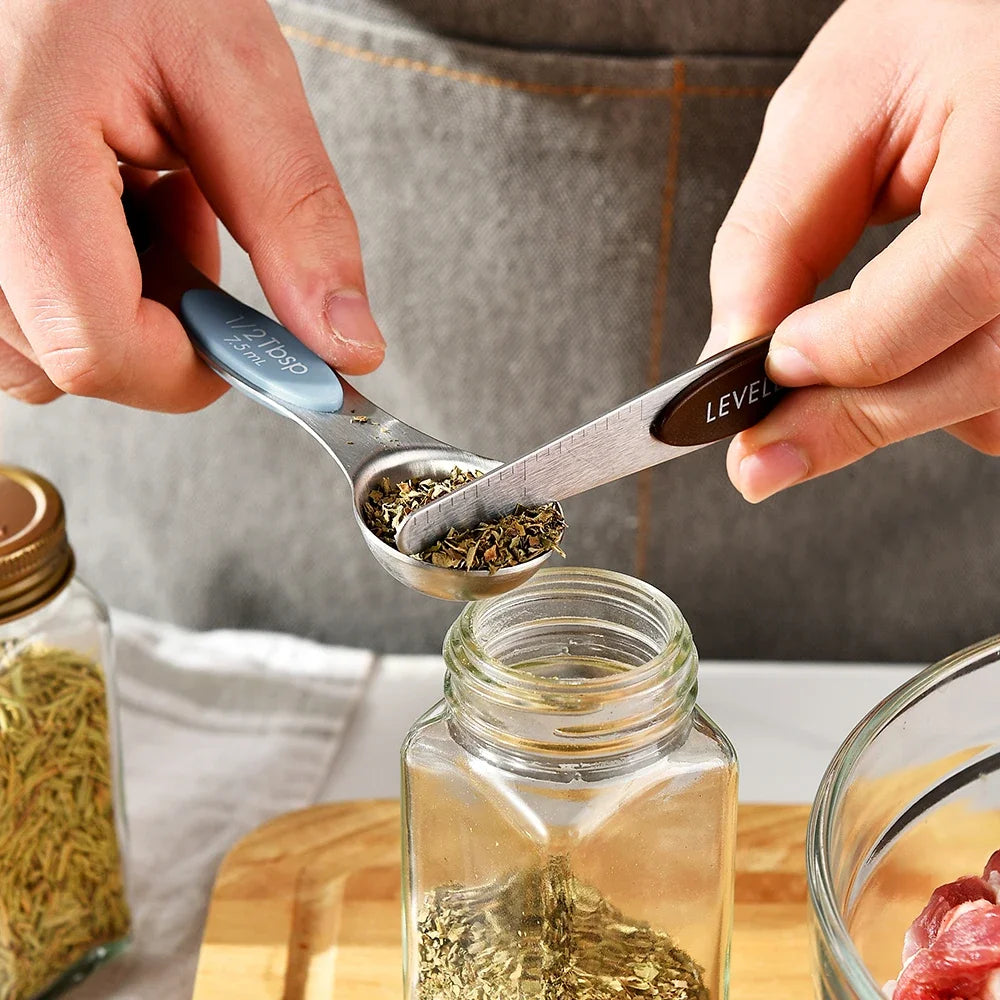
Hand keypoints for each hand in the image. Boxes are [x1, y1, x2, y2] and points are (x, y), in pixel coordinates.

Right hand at [0, 0, 383, 411]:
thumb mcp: (236, 76)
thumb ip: (294, 219)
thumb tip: (343, 346)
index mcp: (20, 156)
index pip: (94, 345)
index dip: (188, 368)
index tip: (245, 342)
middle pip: (65, 359)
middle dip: (157, 324)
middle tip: (187, 218)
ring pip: (34, 350)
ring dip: (115, 305)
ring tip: (140, 198)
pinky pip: (10, 316)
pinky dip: (73, 287)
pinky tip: (101, 207)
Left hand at [705, 0, 999, 501]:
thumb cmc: (944, 22)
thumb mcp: (834, 104)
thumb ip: (775, 232)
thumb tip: (731, 350)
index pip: (960, 275)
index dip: (855, 343)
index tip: (772, 368)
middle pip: (976, 369)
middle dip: (849, 421)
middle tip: (761, 456)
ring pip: (993, 401)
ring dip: (898, 410)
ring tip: (829, 380)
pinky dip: (944, 396)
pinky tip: (904, 358)